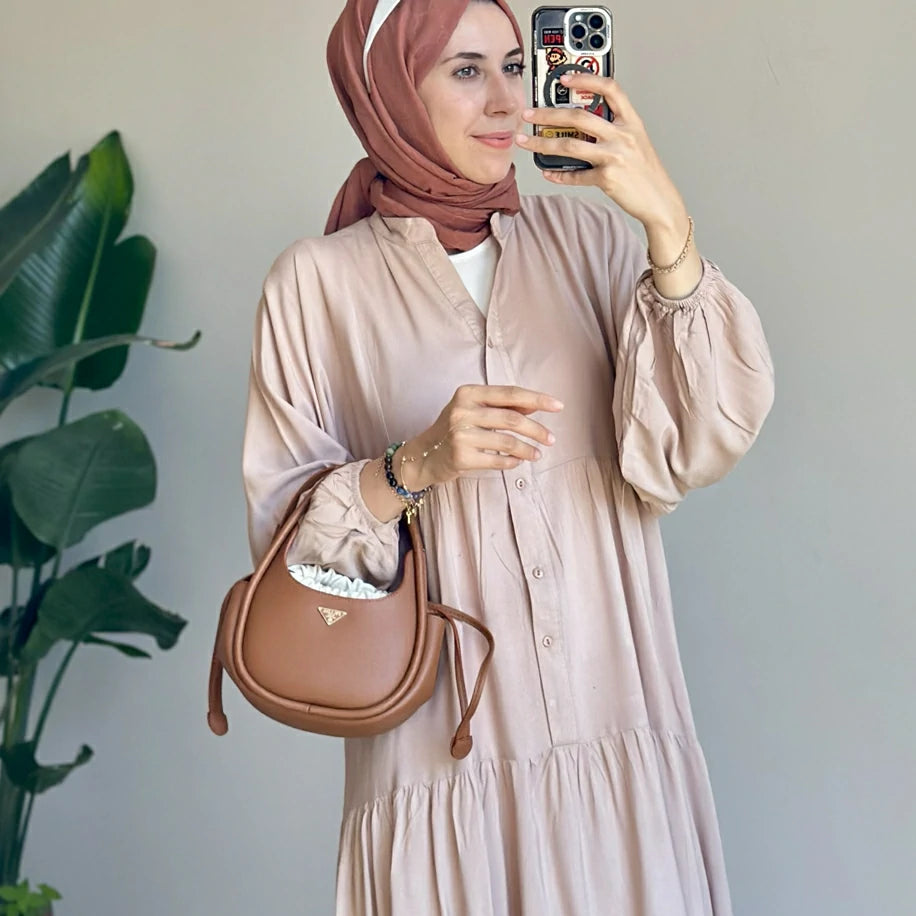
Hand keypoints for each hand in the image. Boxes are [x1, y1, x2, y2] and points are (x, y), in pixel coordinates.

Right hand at [401, 385, 563, 489]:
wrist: (424, 455)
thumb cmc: (454, 429)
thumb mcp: (474, 410)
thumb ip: (503, 406)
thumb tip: (536, 404)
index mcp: (468, 393)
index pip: (510, 393)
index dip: (537, 399)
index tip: (558, 406)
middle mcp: (462, 410)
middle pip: (511, 418)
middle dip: (536, 429)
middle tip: (551, 438)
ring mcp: (460, 434)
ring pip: (507, 441)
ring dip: (527, 449)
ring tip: (537, 454)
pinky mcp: (461, 456)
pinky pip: (497, 460)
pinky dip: (512, 462)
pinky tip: (517, 462)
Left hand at [516, 72, 687, 231]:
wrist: (659, 200)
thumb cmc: (646, 171)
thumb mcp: (636, 140)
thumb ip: (614, 127)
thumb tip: (581, 122)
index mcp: (631, 121)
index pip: (610, 88)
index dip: (586, 78)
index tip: (564, 77)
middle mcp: (623, 136)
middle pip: (579, 117)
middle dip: (548, 114)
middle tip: (529, 114)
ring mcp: (615, 157)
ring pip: (570, 146)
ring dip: (543, 144)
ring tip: (526, 142)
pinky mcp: (607, 178)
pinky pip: (576, 176)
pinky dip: (559, 175)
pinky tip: (548, 172)